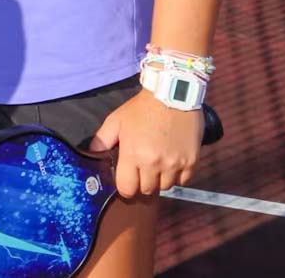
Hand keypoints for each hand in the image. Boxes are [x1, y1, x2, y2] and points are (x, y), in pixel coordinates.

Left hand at [88, 89, 205, 197]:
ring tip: (158, 164)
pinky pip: (183, 180)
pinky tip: (172, 161)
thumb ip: (102, 139)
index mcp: (133, 155)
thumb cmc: (141, 108)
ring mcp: (175, 164)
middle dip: (142, 182)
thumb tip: (92, 153)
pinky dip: (177, 175)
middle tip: (142, 169)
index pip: (127, 188)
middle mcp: (154, 164)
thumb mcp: (116, 120)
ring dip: (160, 179)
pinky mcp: (192, 162)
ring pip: (165, 187)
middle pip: (147, 190)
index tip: (127, 180)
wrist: (173, 95)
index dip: (125, 187)